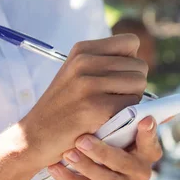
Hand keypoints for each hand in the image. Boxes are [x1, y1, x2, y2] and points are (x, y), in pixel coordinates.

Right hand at [20, 34, 147, 168]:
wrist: (35, 137)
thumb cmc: (64, 108)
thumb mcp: (78, 75)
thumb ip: (105, 64)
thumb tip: (143, 66)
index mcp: (82, 50)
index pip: (131, 42)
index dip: (132, 62)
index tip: (118, 78)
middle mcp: (85, 62)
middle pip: (140, 66)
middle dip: (134, 84)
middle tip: (114, 100)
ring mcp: (89, 84)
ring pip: (139, 83)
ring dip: (133, 99)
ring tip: (111, 109)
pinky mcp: (95, 107)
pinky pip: (133, 104)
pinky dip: (127, 115)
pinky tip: (107, 120)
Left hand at [47, 116, 161, 179]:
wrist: (109, 165)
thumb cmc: (119, 135)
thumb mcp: (128, 127)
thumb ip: (133, 115)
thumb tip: (142, 96)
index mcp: (149, 151)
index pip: (151, 143)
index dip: (148, 134)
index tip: (144, 120)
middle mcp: (140, 170)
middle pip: (124, 163)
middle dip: (103, 153)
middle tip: (83, 140)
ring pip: (106, 179)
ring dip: (85, 166)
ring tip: (68, 153)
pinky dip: (69, 178)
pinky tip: (55, 167)